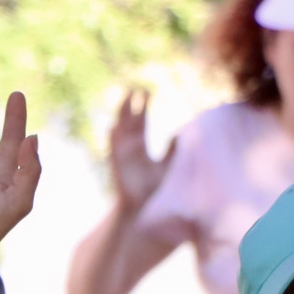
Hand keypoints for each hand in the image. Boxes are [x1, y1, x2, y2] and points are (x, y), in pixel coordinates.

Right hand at [106, 89, 172, 208]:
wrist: (141, 207)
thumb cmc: (152, 189)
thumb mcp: (166, 168)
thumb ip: (172, 152)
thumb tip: (180, 134)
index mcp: (140, 147)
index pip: (141, 121)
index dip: (143, 106)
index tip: (148, 91)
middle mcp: (129, 148)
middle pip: (129, 121)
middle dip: (133, 104)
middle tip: (137, 86)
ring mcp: (122, 155)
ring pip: (121, 130)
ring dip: (123, 115)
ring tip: (126, 98)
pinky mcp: (118, 166)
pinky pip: (115, 151)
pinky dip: (114, 140)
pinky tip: (114, 127)